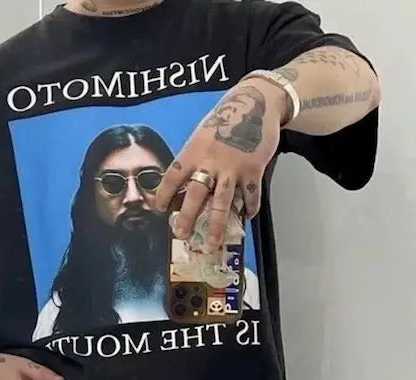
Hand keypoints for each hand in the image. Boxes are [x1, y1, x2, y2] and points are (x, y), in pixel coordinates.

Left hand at [154, 79, 287, 251]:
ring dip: (216, 225)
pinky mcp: (253, 170)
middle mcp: (211, 161)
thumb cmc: (226, 117)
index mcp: (195, 150)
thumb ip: (195, 158)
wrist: (257, 101)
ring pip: (222, 202)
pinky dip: (249, 209)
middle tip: (180, 234)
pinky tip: (246, 219)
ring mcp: (233, 167)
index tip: (159, 209)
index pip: (174, 175)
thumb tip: (185, 185)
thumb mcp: (203, 133)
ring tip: (212, 243)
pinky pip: (250, 196)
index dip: (164, 193)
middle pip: (196, 194)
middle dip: (186, 217)